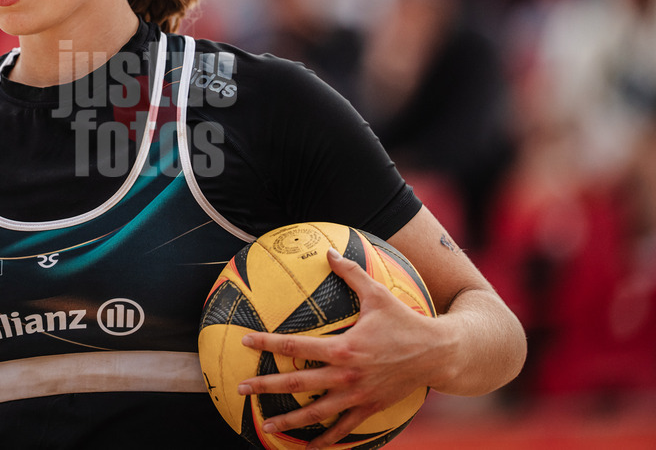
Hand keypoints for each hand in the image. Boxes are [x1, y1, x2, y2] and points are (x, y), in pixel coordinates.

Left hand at [236, 248, 451, 448]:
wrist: (438, 354)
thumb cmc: (405, 321)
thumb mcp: (378, 294)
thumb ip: (350, 273)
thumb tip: (329, 251)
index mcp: (343, 348)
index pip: (295, 345)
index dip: (268, 343)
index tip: (245, 341)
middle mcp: (346, 376)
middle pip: (297, 382)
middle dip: (266, 387)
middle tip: (241, 389)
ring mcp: (357, 396)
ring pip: (316, 413)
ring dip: (289, 421)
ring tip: (266, 427)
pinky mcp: (370, 408)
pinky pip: (344, 428)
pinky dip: (326, 440)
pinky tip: (309, 447)